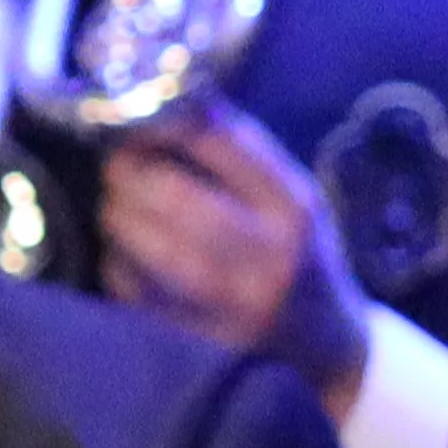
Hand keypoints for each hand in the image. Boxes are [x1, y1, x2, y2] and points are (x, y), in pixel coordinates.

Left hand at [91, 99, 374, 417]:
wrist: (328, 349)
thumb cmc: (301, 256)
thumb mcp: (294, 195)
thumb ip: (240, 150)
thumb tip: (166, 97)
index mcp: (292, 209)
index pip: (216, 141)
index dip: (163, 122)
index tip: (140, 119)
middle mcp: (266, 259)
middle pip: (170, 194)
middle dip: (128, 172)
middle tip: (120, 167)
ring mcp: (231, 307)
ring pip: (141, 242)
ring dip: (119, 217)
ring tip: (124, 210)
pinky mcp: (199, 341)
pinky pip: (130, 289)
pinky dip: (119, 264)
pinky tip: (133, 259)